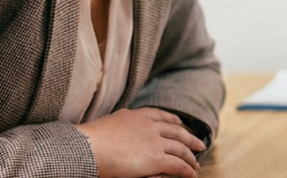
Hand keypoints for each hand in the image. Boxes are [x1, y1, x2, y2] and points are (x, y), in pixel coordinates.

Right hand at [77, 107, 204, 177]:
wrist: (88, 147)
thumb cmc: (88, 140)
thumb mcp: (108, 125)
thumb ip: (121, 125)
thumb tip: (120, 129)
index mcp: (137, 115)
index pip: (161, 115)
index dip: (174, 120)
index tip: (181, 123)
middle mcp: (149, 126)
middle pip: (176, 131)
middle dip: (189, 138)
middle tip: (199, 144)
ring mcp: (154, 142)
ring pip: (180, 149)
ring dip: (190, 157)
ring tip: (196, 165)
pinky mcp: (156, 158)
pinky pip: (177, 165)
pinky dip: (186, 169)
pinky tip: (191, 174)